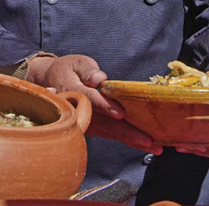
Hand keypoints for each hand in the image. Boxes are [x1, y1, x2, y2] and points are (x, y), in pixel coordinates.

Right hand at [27, 54, 161, 153]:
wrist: (53, 84)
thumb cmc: (68, 70)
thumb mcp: (75, 63)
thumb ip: (87, 70)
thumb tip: (99, 78)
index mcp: (74, 92)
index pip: (91, 100)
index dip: (106, 106)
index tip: (120, 113)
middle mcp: (81, 112)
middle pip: (106, 124)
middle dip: (128, 133)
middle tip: (148, 141)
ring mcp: (87, 123)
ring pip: (112, 133)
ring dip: (133, 141)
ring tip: (155, 147)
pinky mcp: (94, 128)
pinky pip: (113, 135)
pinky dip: (130, 140)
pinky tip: (147, 145)